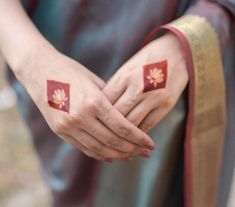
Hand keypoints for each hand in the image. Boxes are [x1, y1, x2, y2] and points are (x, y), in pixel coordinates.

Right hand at [18, 46, 154, 162]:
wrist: (39, 70)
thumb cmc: (71, 71)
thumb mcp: (94, 82)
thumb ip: (109, 102)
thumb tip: (125, 118)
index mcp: (94, 101)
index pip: (123, 127)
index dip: (139, 138)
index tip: (150, 144)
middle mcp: (81, 116)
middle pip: (113, 141)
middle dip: (132, 149)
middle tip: (145, 153)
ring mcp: (68, 125)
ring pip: (99, 149)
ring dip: (117, 155)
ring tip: (131, 157)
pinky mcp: (59, 131)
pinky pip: (84, 148)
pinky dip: (99, 154)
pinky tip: (110, 157)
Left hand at [103, 33, 187, 131]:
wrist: (176, 52)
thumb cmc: (146, 60)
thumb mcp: (127, 68)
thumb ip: (115, 87)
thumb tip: (103, 107)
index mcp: (124, 76)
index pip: (106, 102)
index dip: (99, 113)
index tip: (97, 120)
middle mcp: (138, 87)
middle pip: (117, 115)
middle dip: (109, 125)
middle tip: (105, 133)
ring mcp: (153, 97)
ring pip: (132, 123)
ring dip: (124, 133)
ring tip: (118, 137)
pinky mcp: (166, 105)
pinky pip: (148, 124)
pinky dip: (139, 132)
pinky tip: (133, 134)